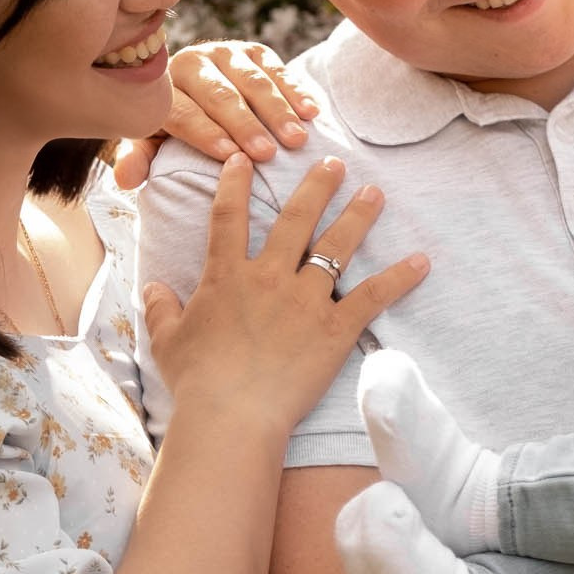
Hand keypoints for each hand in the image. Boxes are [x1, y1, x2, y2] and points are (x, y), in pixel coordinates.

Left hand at [112, 39, 318, 189]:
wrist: (196, 87)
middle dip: (246, 125)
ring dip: (277, 111)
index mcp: (162, 86)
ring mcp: (225, 52)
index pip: (183, 110)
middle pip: (220, 96)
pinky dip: (296, 90)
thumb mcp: (153, 140)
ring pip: (253, 81)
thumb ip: (140, 157)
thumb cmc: (174, 125)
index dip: (205, 132)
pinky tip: (312, 112)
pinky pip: (278, 69)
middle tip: (267, 153)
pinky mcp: (254, 49)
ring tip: (296, 138)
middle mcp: (192, 62)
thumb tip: (125, 179)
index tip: (230, 156)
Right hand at [141, 157, 425, 441]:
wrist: (231, 415)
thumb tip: (151, 289)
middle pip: (296, 220)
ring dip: (358, 216)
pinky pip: (374, 297)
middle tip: (334, 163)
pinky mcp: (335, 328)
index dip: (235, 184)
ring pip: (337, 247)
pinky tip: (422, 261)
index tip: (243, 158)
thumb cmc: (196, 382)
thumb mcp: (167, 341)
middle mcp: (269, 277)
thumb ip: (161, 309)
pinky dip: (400, 278)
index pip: (229, 217)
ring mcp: (305, 300)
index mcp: (226, 276)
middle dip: (316, 187)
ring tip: (375, 192)